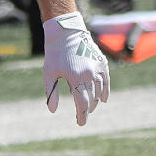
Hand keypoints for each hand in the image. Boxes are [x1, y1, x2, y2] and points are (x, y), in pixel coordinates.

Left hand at [42, 12, 109, 126]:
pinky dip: (105, 91)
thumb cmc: (54, 54)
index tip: (80, 123)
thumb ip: (51, 92)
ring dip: (95, 101)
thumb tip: (52, 110)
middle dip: (87, 110)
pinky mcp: (102, 63)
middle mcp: (89, 74)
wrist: (66, 32)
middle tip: (82, 116)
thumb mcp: (49, 73)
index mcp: (76, 77)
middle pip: (92, 99)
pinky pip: (106, 81)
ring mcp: (98, 68)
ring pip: (100, 91)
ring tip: (89, 107)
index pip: (82, 103)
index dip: (82, 115)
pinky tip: (103, 99)